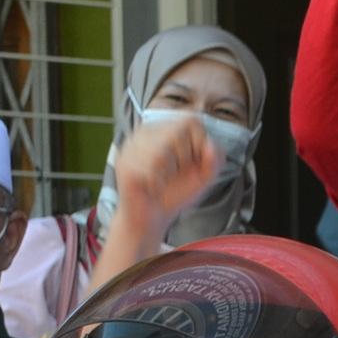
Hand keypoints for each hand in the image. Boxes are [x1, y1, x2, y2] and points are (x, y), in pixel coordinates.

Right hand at [111, 115, 222, 235]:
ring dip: (170, 173)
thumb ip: (215, 159)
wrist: (152, 217)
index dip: (200, 143)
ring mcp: (131, 146)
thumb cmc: (178, 192)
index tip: (192, 162)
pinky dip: (157, 184)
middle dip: (185, 159)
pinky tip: (152, 188)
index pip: (191, 120)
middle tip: (175, 173)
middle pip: (177, 133)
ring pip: (162, 150)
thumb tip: (210, 145)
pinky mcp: (123, 163)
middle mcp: (145, 132)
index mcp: (165, 129)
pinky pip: (149, 169)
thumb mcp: (205, 175)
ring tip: (162, 180)